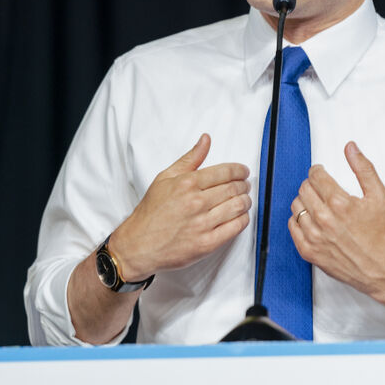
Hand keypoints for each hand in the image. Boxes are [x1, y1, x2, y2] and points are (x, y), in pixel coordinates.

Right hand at [109, 134, 250, 280]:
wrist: (138, 244)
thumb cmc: (151, 212)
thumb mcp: (165, 178)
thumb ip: (190, 158)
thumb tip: (206, 140)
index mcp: (187, 183)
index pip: (225, 172)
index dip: (240, 170)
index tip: (243, 172)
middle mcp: (196, 202)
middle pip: (234, 188)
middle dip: (244, 185)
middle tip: (244, 186)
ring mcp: (202, 224)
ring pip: (238, 207)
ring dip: (246, 201)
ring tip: (244, 200)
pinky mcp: (206, 244)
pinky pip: (235, 228)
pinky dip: (243, 219)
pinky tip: (240, 216)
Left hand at [289, 141, 384, 295]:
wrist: (381, 268)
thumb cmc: (381, 235)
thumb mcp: (379, 196)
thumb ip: (364, 169)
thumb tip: (350, 148)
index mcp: (340, 203)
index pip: (316, 177)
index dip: (317, 171)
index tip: (320, 172)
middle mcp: (324, 220)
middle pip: (304, 189)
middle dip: (311, 184)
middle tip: (319, 187)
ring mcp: (315, 237)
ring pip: (296, 206)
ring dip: (304, 200)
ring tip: (315, 203)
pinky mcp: (309, 252)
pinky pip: (292, 227)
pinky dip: (297, 220)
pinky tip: (309, 219)